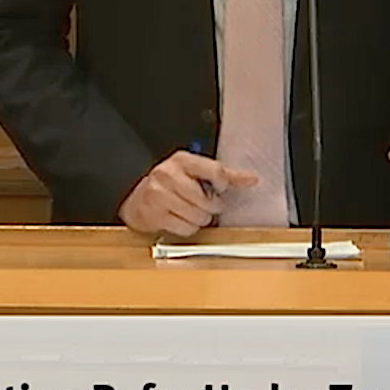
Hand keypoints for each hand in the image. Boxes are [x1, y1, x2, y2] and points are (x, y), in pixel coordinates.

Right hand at [116, 151, 258, 238]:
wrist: (137, 199)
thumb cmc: (170, 185)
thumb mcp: (195, 172)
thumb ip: (225, 175)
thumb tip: (252, 179)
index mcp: (182, 160)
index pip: (216, 172)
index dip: (223, 185)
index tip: (218, 189)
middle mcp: (168, 174)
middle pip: (207, 200)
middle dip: (210, 207)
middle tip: (203, 204)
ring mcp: (158, 195)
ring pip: (198, 217)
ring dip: (199, 219)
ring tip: (190, 212)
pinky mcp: (154, 214)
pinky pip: (186, 228)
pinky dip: (187, 228)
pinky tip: (180, 220)